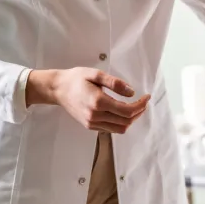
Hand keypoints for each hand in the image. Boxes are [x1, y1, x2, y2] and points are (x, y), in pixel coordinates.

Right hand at [28, 68, 149, 133]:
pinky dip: (121, 122)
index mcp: (98, 102)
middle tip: (143, 101)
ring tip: (135, 107)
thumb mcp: (96, 74)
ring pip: (120, 128)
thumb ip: (115, 83)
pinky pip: (111, 129)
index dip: (141, 105)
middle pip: (126, 121)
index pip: (127, 111)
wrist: (58, 89)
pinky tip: (122, 111)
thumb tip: (132, 92)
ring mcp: (92, 123)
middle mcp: (96, 116)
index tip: (147, 97)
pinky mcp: (90, 126)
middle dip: (138, 112)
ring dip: (131, 119)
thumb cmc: (76, 79)